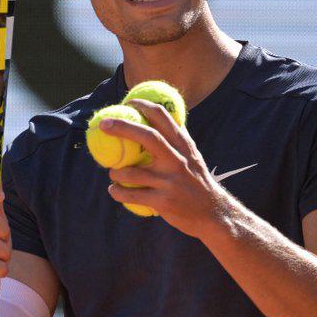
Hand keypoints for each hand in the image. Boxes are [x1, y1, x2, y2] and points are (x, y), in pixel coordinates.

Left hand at [103, 99, 228, 237]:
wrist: (213, 214)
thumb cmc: (197, 181)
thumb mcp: (193, 156)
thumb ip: (177, 139)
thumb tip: (161, 117)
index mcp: (183, 146)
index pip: (163, 117)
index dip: (144, 106)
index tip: (128, 102)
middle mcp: (178, 160)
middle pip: (147, 136)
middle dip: (123, 127)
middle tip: (103, 124)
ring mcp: (169, 181)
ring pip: (132, 172)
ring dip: (116, 172)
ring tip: (113, 173)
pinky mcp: (163, 201)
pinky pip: (131, 195)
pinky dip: (118, 192)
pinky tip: (114, 190)